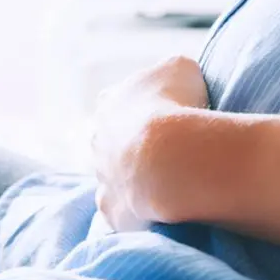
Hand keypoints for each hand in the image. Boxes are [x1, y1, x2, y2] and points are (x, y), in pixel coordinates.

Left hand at [89, 56, 208, 231]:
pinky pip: (123, 210)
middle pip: (113, 141)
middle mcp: (97, 139)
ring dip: (136, 178)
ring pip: (115, 177)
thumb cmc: (177, 105)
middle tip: (171, 151)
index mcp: (109, 103)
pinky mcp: (112, 210)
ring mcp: (101, 177)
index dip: (144, 108)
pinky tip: (161, 209)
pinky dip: (139, 210)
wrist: (170, 158)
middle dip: (135, 146)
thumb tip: (180, 77)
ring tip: (172, 180)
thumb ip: (175, 71)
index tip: (167, 114)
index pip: (119, 102)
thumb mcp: (182, 68)